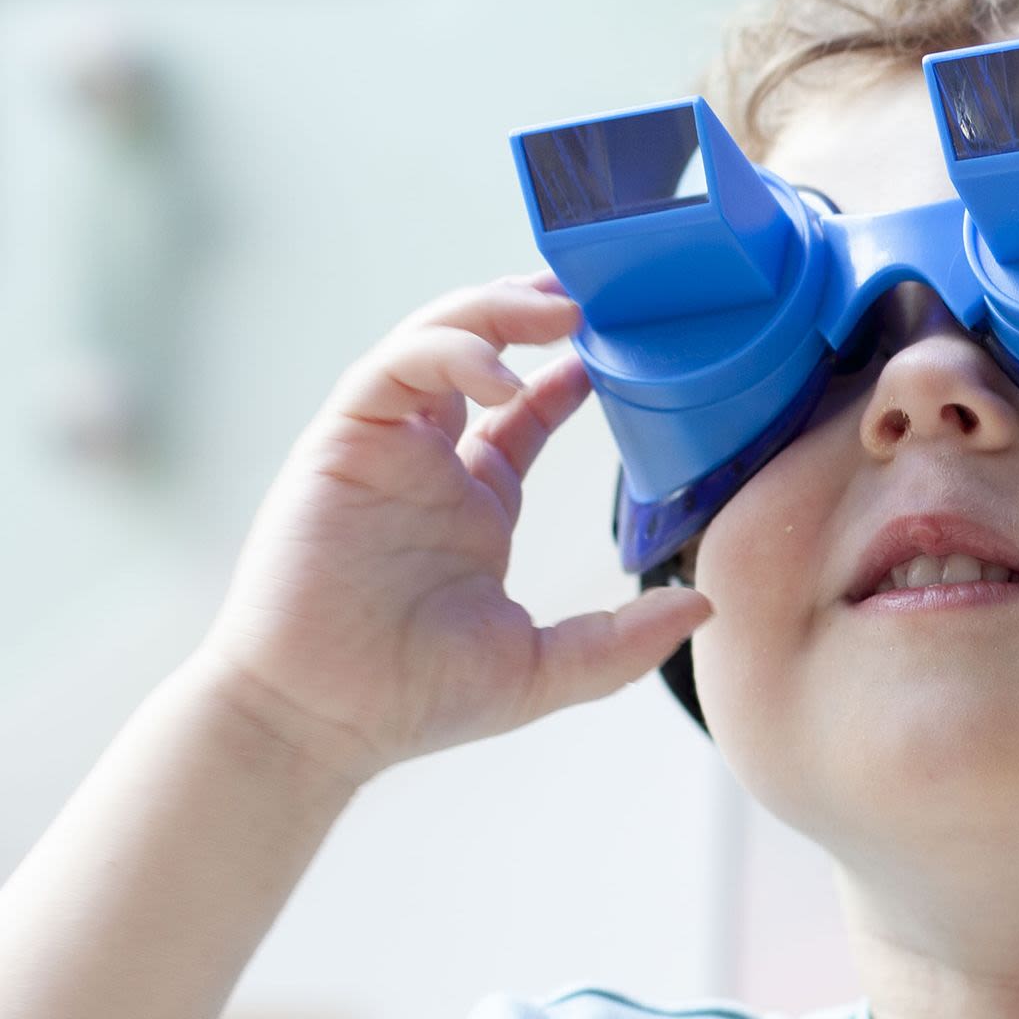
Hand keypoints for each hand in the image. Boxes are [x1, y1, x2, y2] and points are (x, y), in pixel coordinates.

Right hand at [194, 277, 706, 783]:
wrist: (316, 722)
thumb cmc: (410, 698)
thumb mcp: (543, 669)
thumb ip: (622, 641)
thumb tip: (701, 604)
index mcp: (474, 503)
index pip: (526, 416)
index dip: (568, 378)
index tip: (615, 354)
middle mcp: (429, 465)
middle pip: (479, 354)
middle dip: (529, 315)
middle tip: (592, 297)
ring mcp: (383, 450)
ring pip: (433, 341)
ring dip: (493, 312)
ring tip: (557, 310)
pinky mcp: (340, 445)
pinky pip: (390, 371)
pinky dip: (445, 355)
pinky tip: (500, 375)